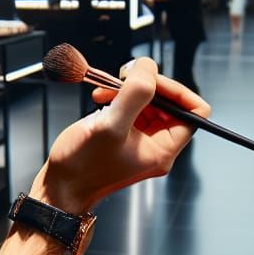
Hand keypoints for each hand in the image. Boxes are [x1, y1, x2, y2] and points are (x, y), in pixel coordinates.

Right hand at [33, 57, 209, 213]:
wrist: (59, 187)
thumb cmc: (83, 167)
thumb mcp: (111, 125)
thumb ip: (135, 94)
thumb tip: (148, 67)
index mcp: (164, 149)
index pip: (194, 111)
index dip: (177, 90)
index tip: (151, 79)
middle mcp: (156, 145)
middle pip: (169, 102)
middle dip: (146, 86)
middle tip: (124, 78)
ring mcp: (139, 140)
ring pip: (147, 102)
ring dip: (127, 90)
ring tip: (105, 90)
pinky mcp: (122, 135)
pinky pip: (129, 108)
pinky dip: (116, 97)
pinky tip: (99, 98)